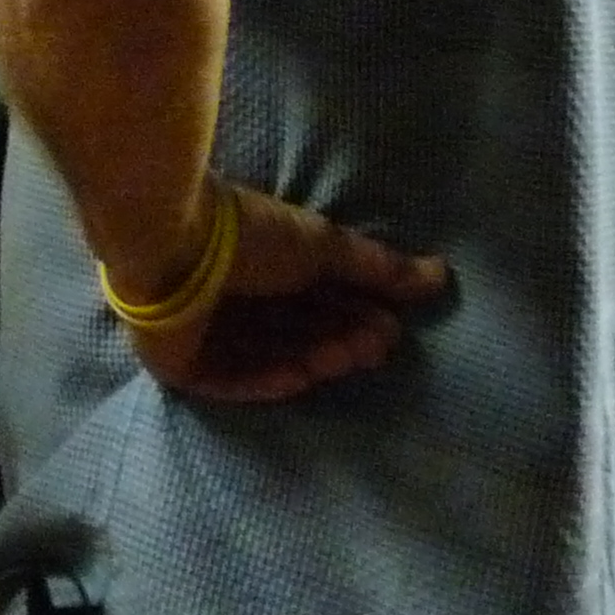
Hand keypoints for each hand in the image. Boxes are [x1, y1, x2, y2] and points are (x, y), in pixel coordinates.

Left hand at [123, 186, 447, 402]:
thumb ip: (378, 266)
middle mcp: (233, 300)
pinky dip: (267, 379)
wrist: (172, 240)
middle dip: (342, 340)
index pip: (317, 301)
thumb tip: (442, 275)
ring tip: (348, 353)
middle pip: (298, 333)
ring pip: (271, 358)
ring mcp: (204, 335)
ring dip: (314, 359)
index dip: (358, 315)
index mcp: (260, 265)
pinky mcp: (180, 365)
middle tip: (377, 345)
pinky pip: (232, 381)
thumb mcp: (324, 246)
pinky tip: (300, 376)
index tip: (394, 324)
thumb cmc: (248, 234)